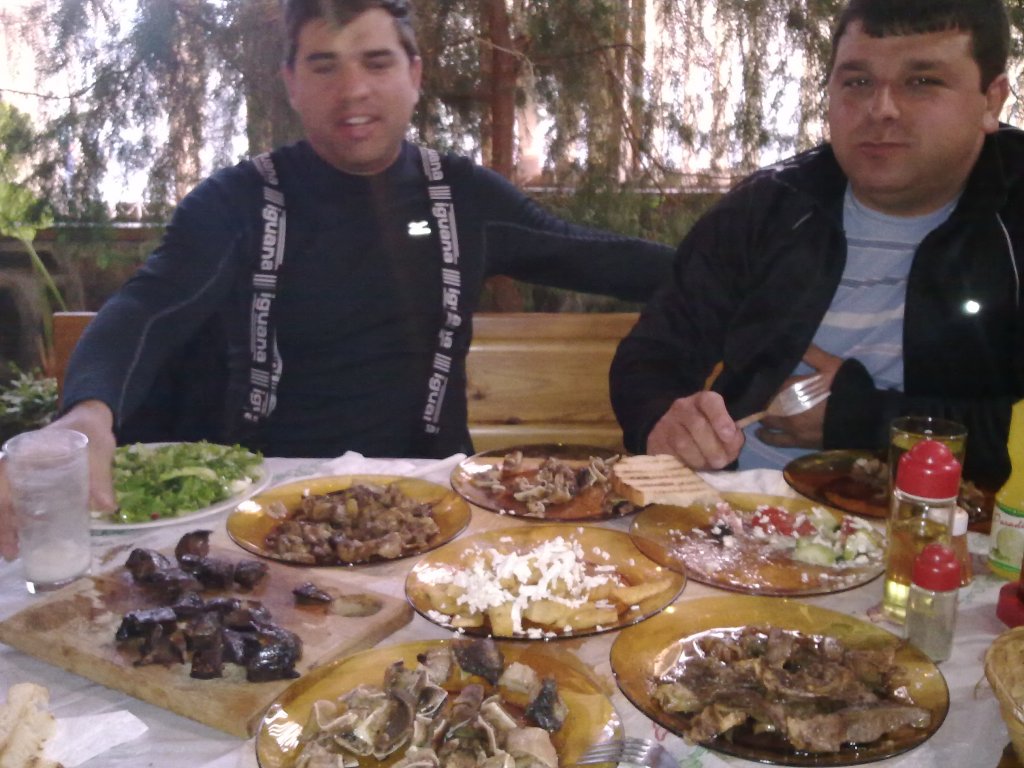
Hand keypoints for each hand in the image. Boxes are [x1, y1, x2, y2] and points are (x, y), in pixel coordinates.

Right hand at [0, 401, 116, 560]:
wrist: (93, 420)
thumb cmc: (90, 432)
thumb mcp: (97, 451)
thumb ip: (100, 477)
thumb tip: (107, 507)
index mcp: (24, 455)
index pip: (0, 482)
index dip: (0, 508)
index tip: (6, 529)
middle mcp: (18, 466)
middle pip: (2, 498)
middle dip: (2, 525)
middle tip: (11, 553)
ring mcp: (26, 476)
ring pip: (9, 504)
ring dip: (8, 527)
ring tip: (14, 553)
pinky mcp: (37, 484)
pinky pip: (23, 504)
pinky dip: (22, 521)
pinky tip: (28, 540)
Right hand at [647, 390, 743, 469]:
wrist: (671, 433)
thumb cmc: (706, 433)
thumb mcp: (722, 430)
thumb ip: (731, 437)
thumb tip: (731, 445)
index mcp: (703, 400)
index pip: (710, 401)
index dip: (720, 418)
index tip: (729, 436)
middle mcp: (683, 407)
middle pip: (698, 425)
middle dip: (713, 448)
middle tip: (721, 462)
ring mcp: (667, 423)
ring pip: (683, 443)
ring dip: (699, 459)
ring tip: (707, 466)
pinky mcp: (656, 441)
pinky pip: (671, 455)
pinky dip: (685, 464)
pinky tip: (692, 468)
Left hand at [758, 345, 841, 448]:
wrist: (865, 420)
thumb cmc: (847, 389)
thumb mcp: (831, 365)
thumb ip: (810, 354)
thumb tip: (791, 341)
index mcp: (790, 388)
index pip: (766, 385)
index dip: (761, 382)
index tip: (755, 379)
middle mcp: (784, 409)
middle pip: (762, 404)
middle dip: (759, 400)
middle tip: (757, 396)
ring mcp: (789, 428)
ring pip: (765, 422)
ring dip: (761, 416)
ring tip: (759, 412)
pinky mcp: (797, 442)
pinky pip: (775, 441)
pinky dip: (766, 436)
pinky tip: (760, 433)